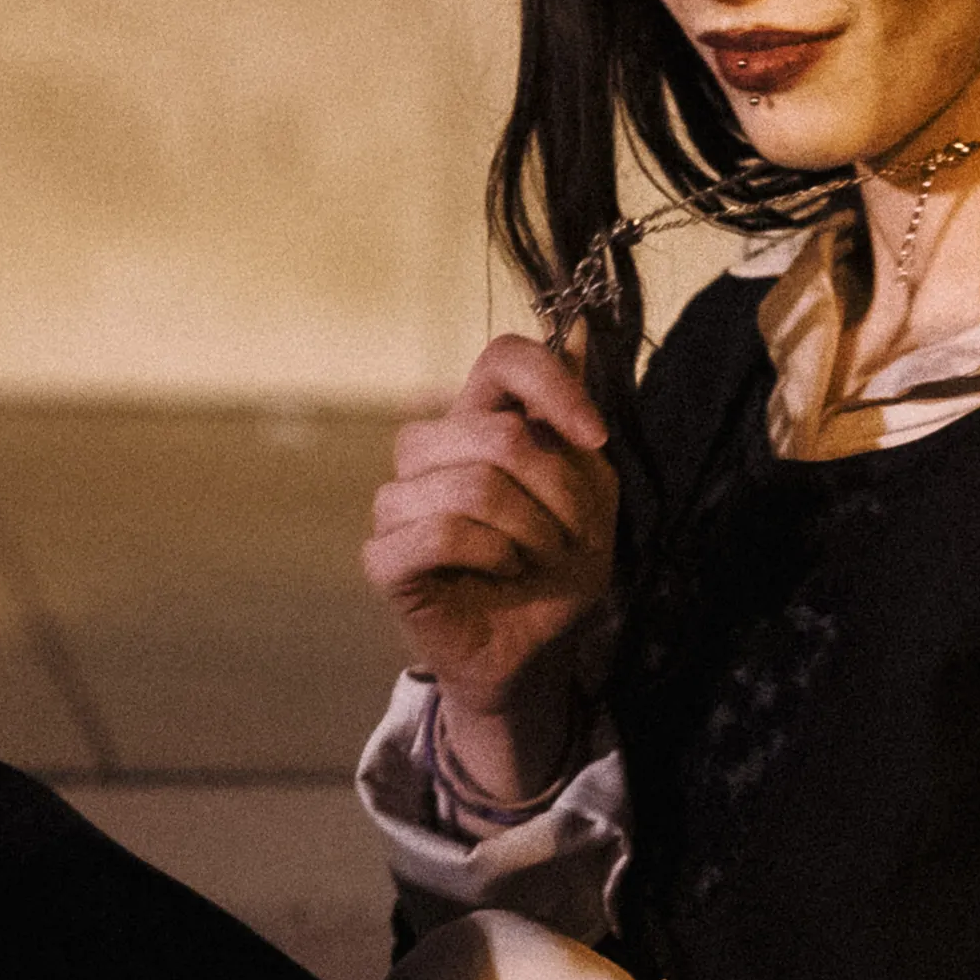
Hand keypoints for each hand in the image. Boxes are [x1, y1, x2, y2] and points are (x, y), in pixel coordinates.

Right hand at [365, 335, 616, 801]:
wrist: (536, 651)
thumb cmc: (556, 568)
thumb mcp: (591, 493)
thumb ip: (576, 419)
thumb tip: (576, 328)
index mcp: (479, 420)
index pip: (502, 357)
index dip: (552, 385)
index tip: (596, 439)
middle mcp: (431, 451)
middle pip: (492, 431)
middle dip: (555, 488)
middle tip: (572, 532)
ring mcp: (400, 502)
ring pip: (470, 486)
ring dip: (529, 530)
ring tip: (538, 556)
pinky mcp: (384, 556)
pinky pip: (442, 533)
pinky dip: (491, 555)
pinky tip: (502, 572)